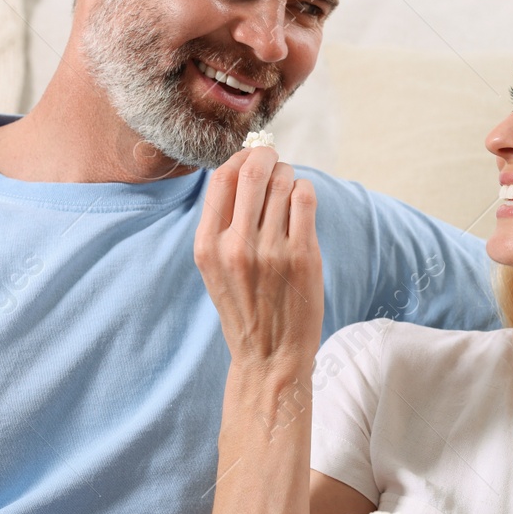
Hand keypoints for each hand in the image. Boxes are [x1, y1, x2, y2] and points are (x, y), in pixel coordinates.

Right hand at [193, 145, 322, 372]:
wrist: (270, 357)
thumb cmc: (245, 308)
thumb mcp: (215, 269)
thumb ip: (222, 224)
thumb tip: (242, 169)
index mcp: (207, 246)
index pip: (222, 178)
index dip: (240, 157)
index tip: (251, 157)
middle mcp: (236, 246)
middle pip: (253, 171)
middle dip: (267, 156)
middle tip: (274, 160)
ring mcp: (271, 251)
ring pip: (283, 181)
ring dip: (288, 175)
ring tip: (287, 190)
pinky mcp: (303, 256)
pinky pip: (305, 198)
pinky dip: (304, 191)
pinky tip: (301, 204)